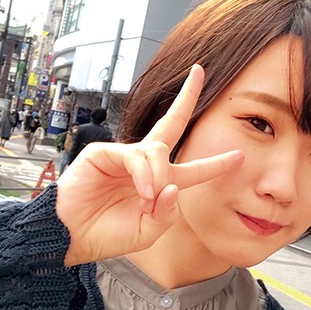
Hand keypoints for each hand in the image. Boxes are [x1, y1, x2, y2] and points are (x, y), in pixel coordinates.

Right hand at [56, 65, 243, 265]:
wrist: (71, 237)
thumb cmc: (107, 234)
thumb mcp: (148, 232)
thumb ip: (167, 214)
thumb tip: (174, 187)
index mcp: (159, 183)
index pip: (192, 169)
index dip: (216, 164)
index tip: (239, 156)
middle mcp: (144, 165)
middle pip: (171, 123)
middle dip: (186, 98)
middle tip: (199, 72)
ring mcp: (124, 156)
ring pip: (157, 150)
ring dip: (159, 176)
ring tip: (149, 199)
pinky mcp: (104, 152)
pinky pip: (135, 157)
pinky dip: (144, 175)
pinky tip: (142, 192)